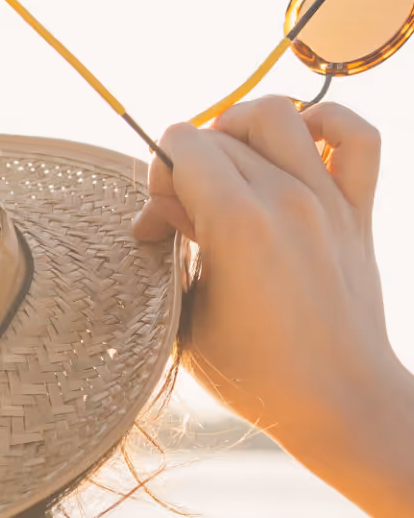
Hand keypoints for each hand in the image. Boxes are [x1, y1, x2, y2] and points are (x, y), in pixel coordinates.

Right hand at [130, 96, 388, 450]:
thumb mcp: (190, 320)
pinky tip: (301, 145)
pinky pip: (357, 136)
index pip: (183, 145)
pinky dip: (327, 124)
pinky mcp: (359, 211)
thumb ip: (174, 253)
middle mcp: (285, 198)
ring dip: (242, 129)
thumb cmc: (256, 375)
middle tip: (183, 220)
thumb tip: (163, 212)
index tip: (159, 223)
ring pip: (278, 114)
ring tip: (230, 167)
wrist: (338, 402)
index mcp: (237, 224)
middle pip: (220, 135)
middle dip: (188, 168)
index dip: (158, 175)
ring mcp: (327, 200)